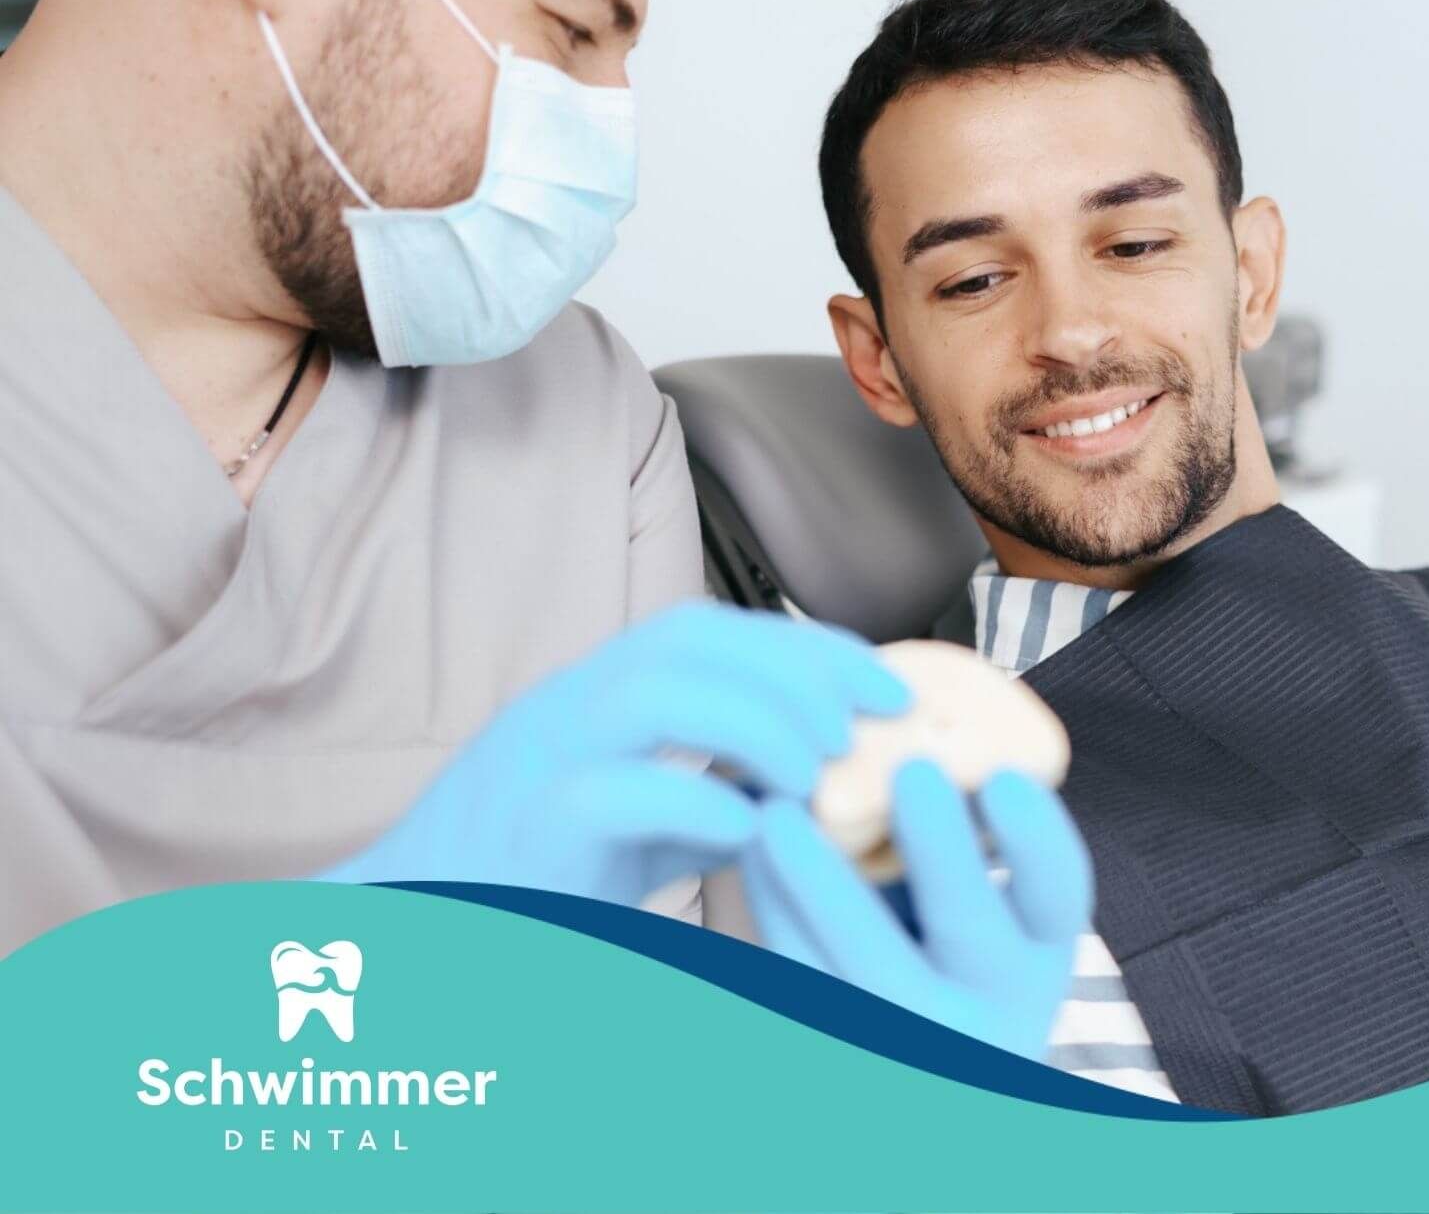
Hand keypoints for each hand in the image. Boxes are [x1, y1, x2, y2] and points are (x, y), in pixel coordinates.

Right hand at [319, 601, 911, 904]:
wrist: (414, 926)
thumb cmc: (533, 873)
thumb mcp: (639, 821)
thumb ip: (711, 793)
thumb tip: (813, 787)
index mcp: (598, 693)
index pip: (713, 630)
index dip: (808, 645)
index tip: (885, 684)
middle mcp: (568, 706)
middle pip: (690, 643)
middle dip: (795, 673)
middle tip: (862, 728)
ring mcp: (541, 760)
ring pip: (652, 696)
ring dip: (753, 725)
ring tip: (813, 773)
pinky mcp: (528, 828)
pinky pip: (613, 795)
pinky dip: (692, 804)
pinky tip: (747, 834)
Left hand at [740, 759, 1092, 1061]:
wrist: (909, 1043)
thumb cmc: (939, 927)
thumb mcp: (972, 887)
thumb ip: (954, 819)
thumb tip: (899, 714)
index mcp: (1038, 945)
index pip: (1059, 892)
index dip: (1037, 839)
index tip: (1004, 777)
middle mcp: (993, 1004)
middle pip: (968, 926)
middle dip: (940, 849)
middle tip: (909, 773)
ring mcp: (917, 1041)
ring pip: (866, 964)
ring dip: (820, 881)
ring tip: (779, 811)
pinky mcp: (841, 1049)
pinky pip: (803, 981)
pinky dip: (775, 912)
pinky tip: (752, 854)